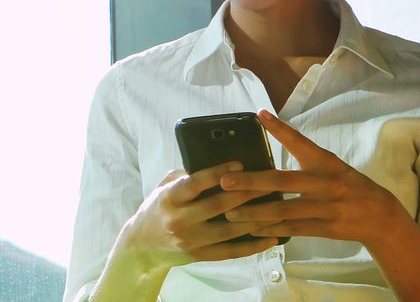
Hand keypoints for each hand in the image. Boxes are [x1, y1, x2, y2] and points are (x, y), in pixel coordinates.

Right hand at [115, 161, 281, 272]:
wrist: (142, 245)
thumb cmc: (159, 208)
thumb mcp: (165, 186)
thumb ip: (187, 175)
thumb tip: (218, 164)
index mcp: (169, 198)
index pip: (196, 183)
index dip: (218, 173)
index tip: (239, 164)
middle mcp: (179, 220)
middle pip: (218, 205)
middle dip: (245, 193)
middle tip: (268, 183)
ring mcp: (190, 240)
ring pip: (230, 230)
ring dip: (256, 220)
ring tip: (277, 209)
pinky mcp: (200, 256)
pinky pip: (231, 252)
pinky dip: (253, 246)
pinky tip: (271, 238)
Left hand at [218, 109, 407, 247]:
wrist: (380, 215)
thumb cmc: (347, 184)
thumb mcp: (330, 164)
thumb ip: (304, 154)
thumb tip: (270, 138)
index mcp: (325, 162)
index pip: (299, 141)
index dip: (279, 128)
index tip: (259, 114)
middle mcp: (325, 182)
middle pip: (282, 181)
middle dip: (251, 182)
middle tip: (225, 182)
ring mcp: (326, 207)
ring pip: (284, 210)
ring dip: (254, 213)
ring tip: (229, 213)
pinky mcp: (326, 228)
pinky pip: (293, 229)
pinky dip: (270, 230)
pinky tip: (252, 230)